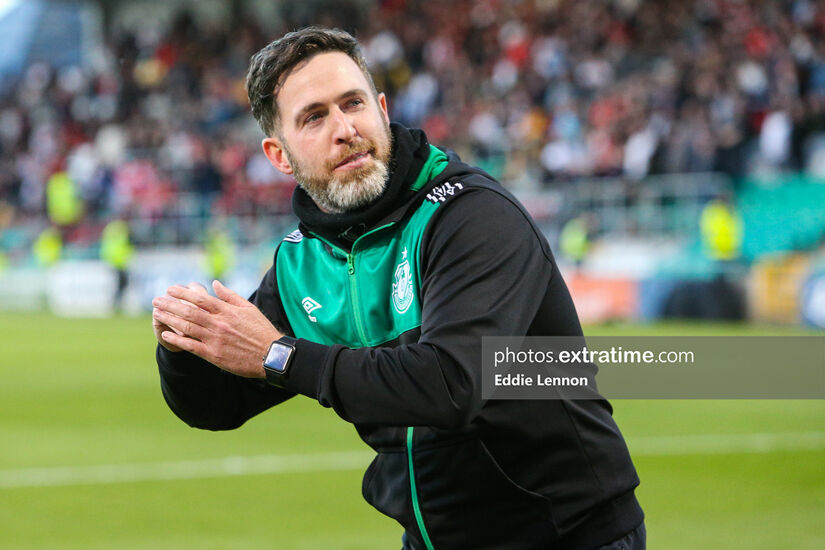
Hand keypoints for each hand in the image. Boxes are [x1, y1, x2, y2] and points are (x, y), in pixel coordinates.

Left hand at [152, 280, 282, 377]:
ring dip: (169, 319)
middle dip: (170, 304)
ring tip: (156, 314)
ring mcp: (215, 339)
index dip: (183, 292)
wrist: (270, 355)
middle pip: (189, 311)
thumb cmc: (261, 331)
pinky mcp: (214, 354)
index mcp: (227, 311)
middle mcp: (219, 323)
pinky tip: (165, 334)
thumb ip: (230, 296)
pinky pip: (190, 345)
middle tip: (156, 300)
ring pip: (187, 327)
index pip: (200, 298)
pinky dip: (176, 339)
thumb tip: (215, 284)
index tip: (170, 289)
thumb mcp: (249, 308)